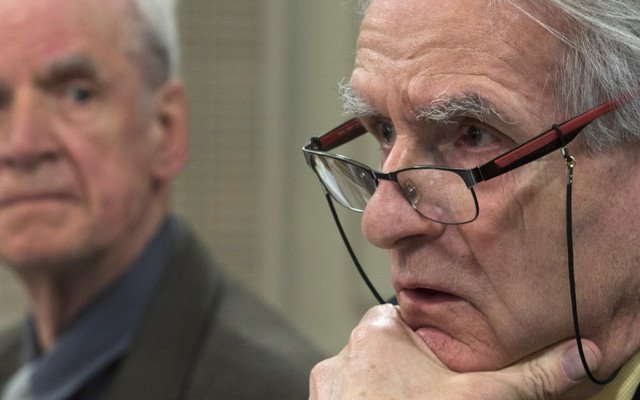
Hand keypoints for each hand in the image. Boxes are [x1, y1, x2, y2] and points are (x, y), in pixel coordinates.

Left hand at [309, 304, 599, 399]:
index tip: (447, 367)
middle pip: (390, 349)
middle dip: (414, 368)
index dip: (432, 342)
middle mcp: (344, 351)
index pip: (408, 318)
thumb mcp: (480, 397)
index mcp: (378, 331)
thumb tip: (582, 353)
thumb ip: (528, 375)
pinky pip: (349, 395)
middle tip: (436, 391)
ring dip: (390, 387)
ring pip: (369, 374)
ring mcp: (327, 384)